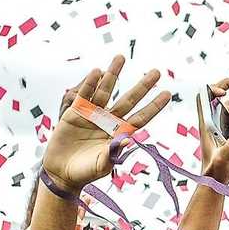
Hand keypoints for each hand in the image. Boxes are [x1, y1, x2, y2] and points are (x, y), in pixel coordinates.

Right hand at [42, 57, 169, 191]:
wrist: (61, 172)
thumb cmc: (85, 172)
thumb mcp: (101, 166)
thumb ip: (113, 154)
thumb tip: (128, 140)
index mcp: (120, 133)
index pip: (142, 117)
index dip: (154, 106)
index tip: (167, 93)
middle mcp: (110, 121)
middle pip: (129, 99)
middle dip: (142, 86)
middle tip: (156, 71)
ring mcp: (93, 114)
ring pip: (106, 91)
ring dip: (113, 74)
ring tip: (121, 57)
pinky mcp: (75, 112)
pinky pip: (85, 95)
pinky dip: (90, 84)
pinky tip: (97, 71)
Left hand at [194, 77, 228, 184]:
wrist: (216, 181)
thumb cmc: (214, 172)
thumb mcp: (222, 160)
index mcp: (205, 124)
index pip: (204, 98)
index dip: (213, 89)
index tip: (224, 94)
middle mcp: (211, 121)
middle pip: (219, 97)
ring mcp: (219, 126)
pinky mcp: (227, 132)